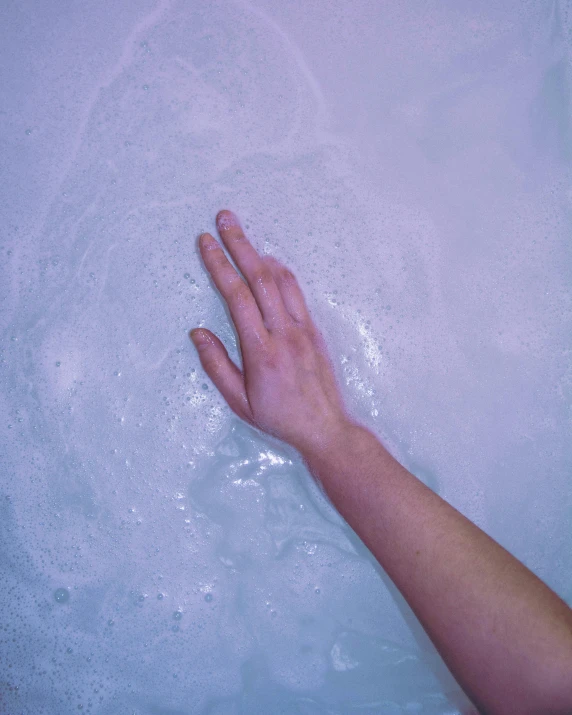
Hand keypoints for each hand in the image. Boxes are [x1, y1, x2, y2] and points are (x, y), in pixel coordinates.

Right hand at [190, 210, 350, 455]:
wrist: (325, 427)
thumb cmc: (278, 417)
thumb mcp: (239, 400)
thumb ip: (216, 365)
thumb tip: (198, 332)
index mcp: (261, 351)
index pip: (236, 297)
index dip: (219, 265)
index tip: (206, 242)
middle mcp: (283, 333)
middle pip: (259, 278)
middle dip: (240, 244)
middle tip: (225, 218)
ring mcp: (302, 329)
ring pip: (280, 280)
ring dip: (260, 252)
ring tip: (242, 233)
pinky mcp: (314, 330)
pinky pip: (296, 292)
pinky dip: (281, 271)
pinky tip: (269, 261)